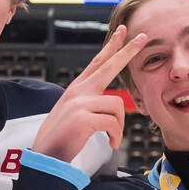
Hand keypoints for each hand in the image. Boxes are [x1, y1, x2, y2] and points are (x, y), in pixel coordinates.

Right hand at [34, 27, 148, 164]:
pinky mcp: (84, 119)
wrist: (45, 156)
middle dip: (128, 51)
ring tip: (112, 138)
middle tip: (143, 37)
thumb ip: (90, 103)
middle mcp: (78, 91)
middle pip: (109, 65)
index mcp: (77, 89)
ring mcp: (80, 103)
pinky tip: (110, 143)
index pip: (97, 62)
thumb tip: (112, 103)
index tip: (122, 32)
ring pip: (118, 105)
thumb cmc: (62, 138)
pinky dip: (115, 136)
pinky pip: (113, 123)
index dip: (111, 47)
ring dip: (120, 126)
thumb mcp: (74, 114)